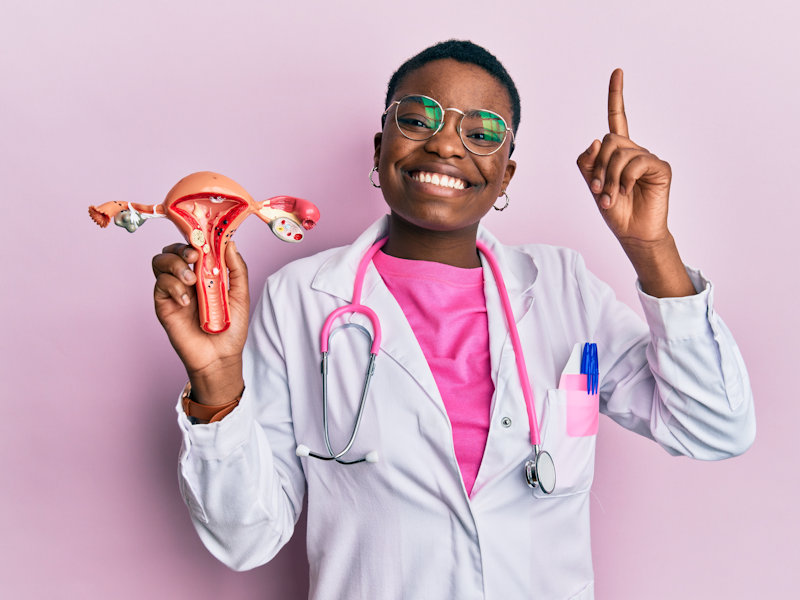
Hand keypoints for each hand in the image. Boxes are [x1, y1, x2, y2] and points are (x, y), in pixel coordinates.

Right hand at [152, 241, 248, 403]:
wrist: (220, 356)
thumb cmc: (231, 328)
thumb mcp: (241, 294)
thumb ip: (236, 269)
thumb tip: (230, 242)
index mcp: (204, 273)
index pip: (193, 246)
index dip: (195, 238)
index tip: (204, 240)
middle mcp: (186, 278)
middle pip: (171, 250)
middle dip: (181, 248)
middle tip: (195, 258)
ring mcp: (173, 290)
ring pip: (160, 262)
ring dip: (175, 265)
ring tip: (191, 281)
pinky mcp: (164, 304)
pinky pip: (160, 285)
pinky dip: (173, 287)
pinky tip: (186, 301)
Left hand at [576, 69, 694, 297]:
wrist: (632, 232)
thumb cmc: (614, 210)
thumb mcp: (593, 185)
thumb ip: (588, 162)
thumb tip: (595, 140)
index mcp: (618, 152)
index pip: (618, 118)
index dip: (617, 95)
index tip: (618, 71)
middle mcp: (634, 150)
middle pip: (610, 140)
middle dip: (600, 167)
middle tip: (600, 190)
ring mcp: (648, 158)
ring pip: (620, 152)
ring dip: (611, 177)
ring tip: (612, 196)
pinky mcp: (660, 167)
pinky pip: (637, 162)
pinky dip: (626, 179)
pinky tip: (628, 191)